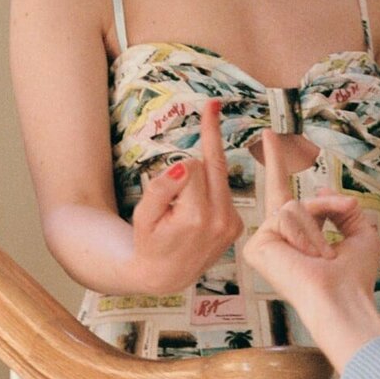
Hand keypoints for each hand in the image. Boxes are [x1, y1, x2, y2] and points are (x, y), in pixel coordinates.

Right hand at [128, 100, 242, 293]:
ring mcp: (232, 225)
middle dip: (201, 149)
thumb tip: (184, 165)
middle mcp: (221, 222)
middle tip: (211, 104)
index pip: (194, 166)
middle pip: (212, 165)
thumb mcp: (143, 217)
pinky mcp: (236, 226)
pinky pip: (223, 189)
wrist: (165, 274)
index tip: (207, 110)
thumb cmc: (149, 242)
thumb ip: (160, 190)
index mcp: (197, 219)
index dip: (178, 164)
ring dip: (201, 174)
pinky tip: (194, 203)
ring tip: (183, 192)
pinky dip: (208, 188)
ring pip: (219, 176)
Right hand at [243, 131, 379, 369]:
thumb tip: (322, 189)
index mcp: (298, 235)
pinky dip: (306, 233)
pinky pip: (287, 217)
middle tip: (283, 159)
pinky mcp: (257, 246)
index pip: (289, 196)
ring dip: (319, 225)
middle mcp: (278, 237)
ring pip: (295, 205)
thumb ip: (344, 208)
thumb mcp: (360, 233)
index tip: (271, 138)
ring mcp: (265, 242)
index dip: (280, 165)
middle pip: (286, 193)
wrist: (341, 298)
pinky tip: (308, 255)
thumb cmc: (353, 276)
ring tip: (323, 254)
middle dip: (289, 174)